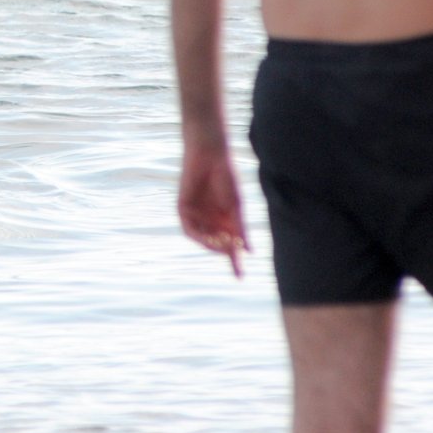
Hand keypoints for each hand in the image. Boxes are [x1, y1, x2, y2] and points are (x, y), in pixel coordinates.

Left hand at [178, 145, 248, 277]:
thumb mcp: (236, 206)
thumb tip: (249, 251)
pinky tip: (209, 237)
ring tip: (224, 244)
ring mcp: (196, 215)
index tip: (240, 277)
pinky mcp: (183, 208)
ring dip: (212, 245)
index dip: (235, 262)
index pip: (230, 245)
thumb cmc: (227, 177)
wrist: (210, 154)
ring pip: (203, 239)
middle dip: (224, 252)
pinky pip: (189, 229)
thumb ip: (240, 228)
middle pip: (216, 244)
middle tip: (232, 255)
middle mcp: (210, 220)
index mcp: (225, 219)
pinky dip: (199, 236)